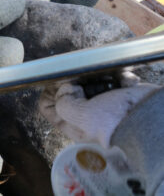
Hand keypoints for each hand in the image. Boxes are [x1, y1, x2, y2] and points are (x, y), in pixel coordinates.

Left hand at [39, 79, 159, 147]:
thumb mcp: (84, 116)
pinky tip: (126, 82)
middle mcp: (87, 115)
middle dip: (78, 81)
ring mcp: (103, 104)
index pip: (48, 108)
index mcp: (75, 125)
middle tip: (87, 80)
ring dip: (101, 76)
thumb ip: (64, 104)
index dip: (50, 92)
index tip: (60, 83)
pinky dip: (119, 77)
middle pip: (68, 90)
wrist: (154, 115)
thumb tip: (63, 90)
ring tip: (112, 79)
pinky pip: (111, 78)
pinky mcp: (118, 94)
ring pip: (89, 81)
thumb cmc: (119, 120)